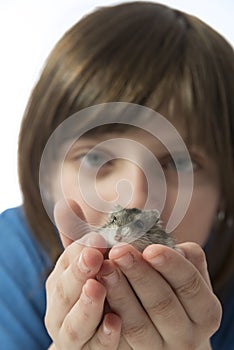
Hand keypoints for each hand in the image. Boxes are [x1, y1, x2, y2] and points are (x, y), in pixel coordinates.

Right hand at [45, 200, 121, 349]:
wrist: (88, 334)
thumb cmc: (88, 291)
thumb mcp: (83, 263)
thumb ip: (77, 237)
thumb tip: (67, 202)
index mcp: (61, 280)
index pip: (67, 262)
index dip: (80, 250)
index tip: (97, 238)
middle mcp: (61, 307)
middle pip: (65, 291)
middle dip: (79, 272)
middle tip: (94, 256)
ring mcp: (72, 332)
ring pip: (75, 322)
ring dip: (87, 305)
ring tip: (98, 288)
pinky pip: (95, 347)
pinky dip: (104, 336)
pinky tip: (117, 324)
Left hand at [97, 242, 221, 348]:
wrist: (168, 328)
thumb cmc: (175, 288)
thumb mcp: (185, 271)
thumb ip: (180, 256)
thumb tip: (158, 241)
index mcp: (205, 310)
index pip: (189, 284)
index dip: (171, 265)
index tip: (150, 248)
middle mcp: (187, 335)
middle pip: (163, 304)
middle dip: (139, 274)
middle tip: (119, 251)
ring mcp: (161, 349)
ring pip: (138, 324)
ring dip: (119, 293)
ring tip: (104, 268)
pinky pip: (119, 341)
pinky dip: (108, 316)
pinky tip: (97, 292)